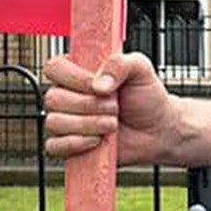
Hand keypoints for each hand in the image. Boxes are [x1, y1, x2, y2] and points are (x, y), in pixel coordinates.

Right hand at [42, 51, 182, 165]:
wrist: (156, 128)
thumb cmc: (145, 96)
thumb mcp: (140, 69)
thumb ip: (119, 64)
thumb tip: (98, 84)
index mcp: (78, 70)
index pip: (54, 68)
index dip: (73, 78)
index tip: (99, 87)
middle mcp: (67, 94)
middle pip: (53, 98)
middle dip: (89, 105)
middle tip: (114, 107)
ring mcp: (66, 120)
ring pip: (54, 122)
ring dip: (87, 125)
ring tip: (111, 124)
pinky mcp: (68, 144)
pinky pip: (55, 146)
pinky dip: (77, 144)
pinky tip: (97, 140)